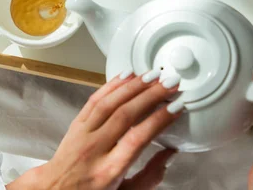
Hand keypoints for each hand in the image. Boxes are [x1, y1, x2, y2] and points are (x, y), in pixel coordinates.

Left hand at [7, 70, 182, 189]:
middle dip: (150, 95)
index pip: (137, 139)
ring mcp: (83, 134)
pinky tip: (126, 76)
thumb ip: (150, 176)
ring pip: (108, 103)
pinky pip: (93, 100)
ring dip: (133, 85)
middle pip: (124, 115)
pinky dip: (111, 85)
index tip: (176, 107)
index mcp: (110, 170)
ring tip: (152, 76)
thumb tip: (169, 154)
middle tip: (169, 84)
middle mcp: (95, 149)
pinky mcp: (76, 124)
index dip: (159, 120)